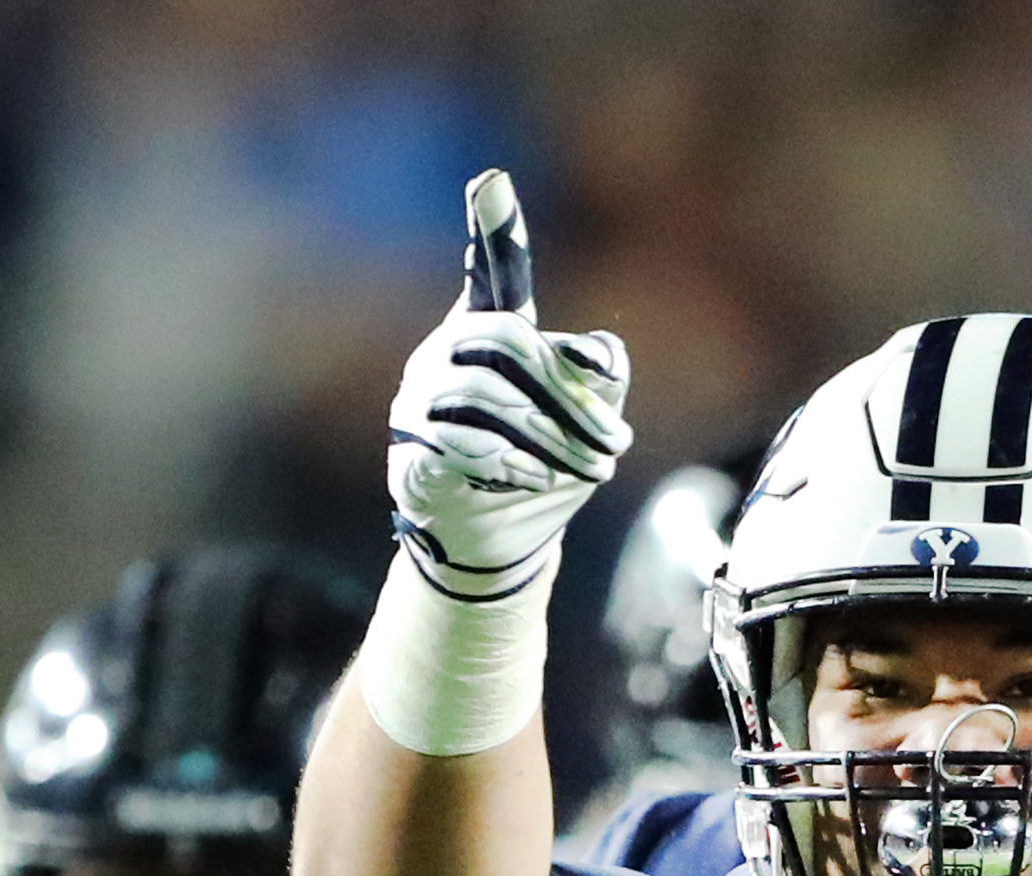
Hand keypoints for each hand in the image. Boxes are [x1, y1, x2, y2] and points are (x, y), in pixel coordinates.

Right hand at [387, 170, 630, 601]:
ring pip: (487, 396)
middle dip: (570, 393)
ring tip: (593, 468)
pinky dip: (510, 460)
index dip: (493, 230)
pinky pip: (458, 441)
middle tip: (619, 440)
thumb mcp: (587, 420)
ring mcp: (420, 400)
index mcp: (490, 333)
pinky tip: (541, 478)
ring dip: (552, 436)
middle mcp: (446, 353)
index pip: (491, 273)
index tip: (494, 180)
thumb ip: (599, 378)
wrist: (497, 538)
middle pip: (505, 340)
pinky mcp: (412, 450)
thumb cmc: (541, 464)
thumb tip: (605, 357)